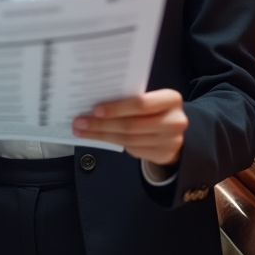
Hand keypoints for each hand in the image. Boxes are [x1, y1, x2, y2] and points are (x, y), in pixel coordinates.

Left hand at [72, 89, 186, 167]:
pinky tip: (98, 138)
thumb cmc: (155, 110)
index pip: (141, 104)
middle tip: (80, 122)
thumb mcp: (150, 99)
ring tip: (82, 131)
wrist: (174, 131)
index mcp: (171, 99)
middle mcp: (174, 121)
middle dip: (102, 124)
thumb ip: (131, 99)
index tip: (95, 109)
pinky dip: (113, 142)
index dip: (117, 108)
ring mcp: (171, 141)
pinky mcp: (163, 155)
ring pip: (128, 139)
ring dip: (102, 135)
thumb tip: (95, 103)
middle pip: (131, 125)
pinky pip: (132, 149)